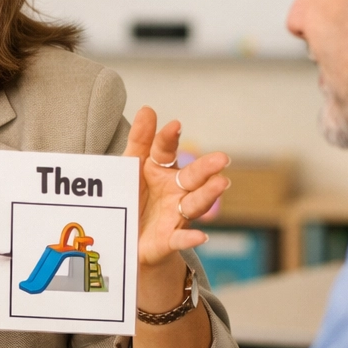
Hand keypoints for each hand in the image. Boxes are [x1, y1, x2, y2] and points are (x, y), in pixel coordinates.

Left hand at [124, 106, 228, 281]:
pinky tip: (200, 237)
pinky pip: (181, 239)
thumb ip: (140, 141)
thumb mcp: (131, 168)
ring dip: (208, 194)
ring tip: (222, 183)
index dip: (169, 139)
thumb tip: (148, 108)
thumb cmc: (133, 197)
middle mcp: (175, 190)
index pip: (166, 151)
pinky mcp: (170, 239)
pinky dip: (190, 238)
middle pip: (193, 176)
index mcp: (162, 169)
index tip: (174, 126)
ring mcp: (176, 214)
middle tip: (221, 158)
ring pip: (195, 203)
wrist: (126, 239)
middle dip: (206, 168)